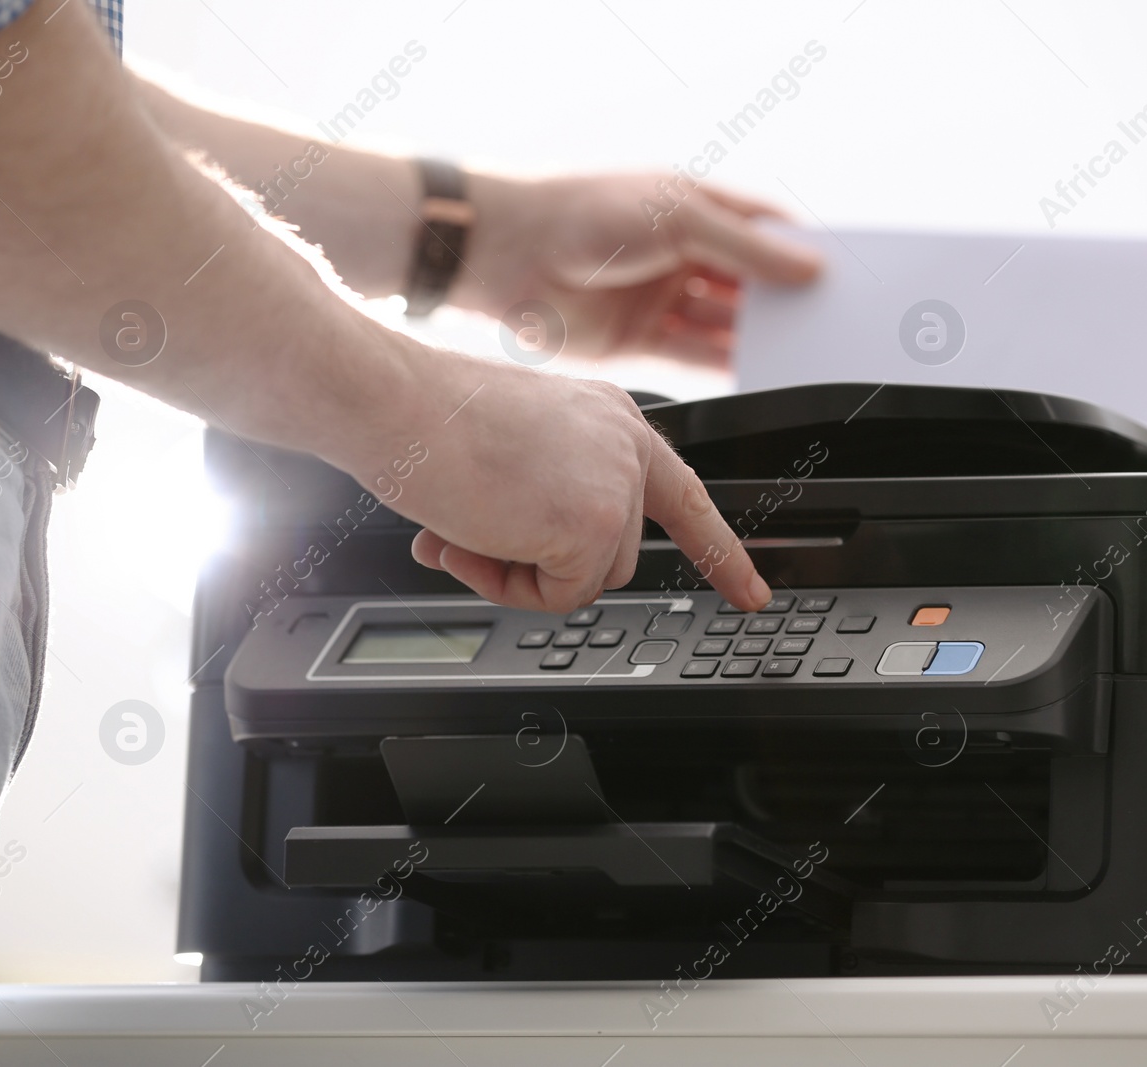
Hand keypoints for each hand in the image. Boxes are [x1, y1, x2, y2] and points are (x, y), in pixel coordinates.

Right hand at [331, 339, 770, 612]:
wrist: (392, 400)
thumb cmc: (427, 416)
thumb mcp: (513, 449)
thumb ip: (541, 496)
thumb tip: (516, 555)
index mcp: (610, 420)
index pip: (682, 497)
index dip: (720, 551)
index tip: (754, 592)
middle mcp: (625, 446)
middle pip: (613, 555)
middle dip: (543, 565)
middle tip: (474, 537)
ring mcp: (615, 485)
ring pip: (586, 581)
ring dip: (519, 575)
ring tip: (467, 530)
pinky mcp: (593, 523)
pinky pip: (558, 596)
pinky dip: (507, 585)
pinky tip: (471, 538)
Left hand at [456, 173, 821, 365]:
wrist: (505, 253)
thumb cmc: (584, 211)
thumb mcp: (680, 216)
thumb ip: (747, 248)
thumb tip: (807, 268)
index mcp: (693, 208)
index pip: (763, 232)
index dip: (800, 254)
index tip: (838, 277)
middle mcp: (679, 254)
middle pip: (747, 284)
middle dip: (784, 303)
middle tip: (826, 323)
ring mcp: (659, 299)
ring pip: (723, 325)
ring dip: (758, 339)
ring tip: (801, 352)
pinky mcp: (638, 342)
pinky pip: (693, 358)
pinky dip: (725, 366)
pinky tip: (758, 372)